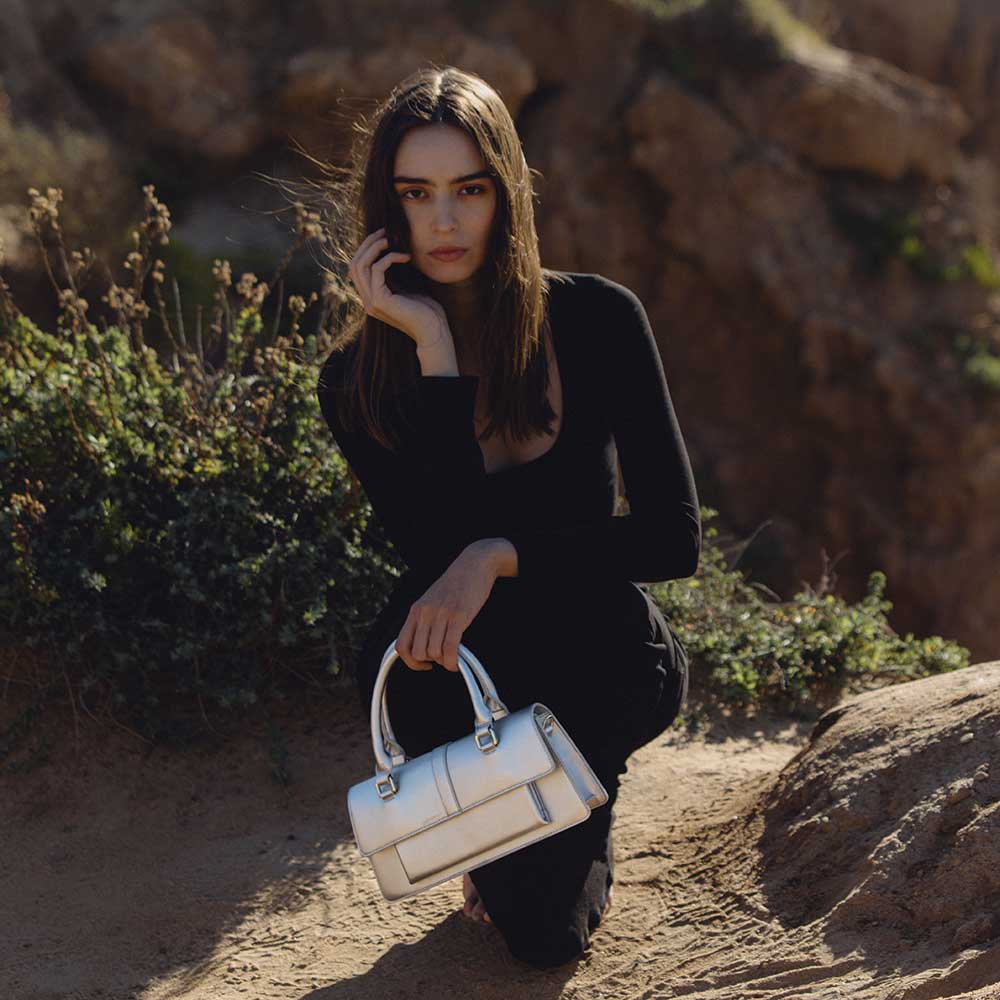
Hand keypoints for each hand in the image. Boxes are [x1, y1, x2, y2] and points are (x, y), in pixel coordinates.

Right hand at [348, 226, 449, 346]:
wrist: (433, 331)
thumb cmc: (426, 310)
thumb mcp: (406, 288)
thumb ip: (394, 276)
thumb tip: (391, 251)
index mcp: (371, 298)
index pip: (357, 268)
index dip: (367, 249)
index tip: (383, 236)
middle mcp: (367, 301)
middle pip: (354, 264)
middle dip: (367, 244)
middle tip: (384, 232)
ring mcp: (371, 302)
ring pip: (360, 265)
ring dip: (374, 247)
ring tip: (390, 239)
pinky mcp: (380, 301)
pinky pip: (377, 269)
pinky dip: (390, 258)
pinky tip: (406, 257)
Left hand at [394, 544, 499, 671]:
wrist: (474, 564)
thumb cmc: (456, 584)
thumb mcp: (431, 600)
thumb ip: (424, 620)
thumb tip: (424, 646)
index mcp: (416, 610)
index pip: (401, 646)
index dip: (410, 662)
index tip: (424, 664)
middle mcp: (425, 613)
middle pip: (418, 653)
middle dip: (431, 661)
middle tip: (442, 657)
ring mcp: (441, 614)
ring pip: (434, 653)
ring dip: (444, 661)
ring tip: (453, 656)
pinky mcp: (459, 616)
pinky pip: (450, 648)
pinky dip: (453, 662)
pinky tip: (457, 663)